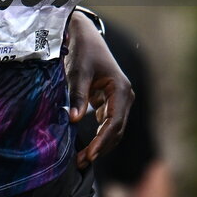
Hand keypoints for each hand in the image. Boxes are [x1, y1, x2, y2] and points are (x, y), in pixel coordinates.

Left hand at [65, 11, 134, 168]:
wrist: (84, 35)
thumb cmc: (83, 50)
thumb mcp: (79, 71)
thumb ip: (78, 95)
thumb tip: (72, 119)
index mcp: (121, 89)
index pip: (114, 122)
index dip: (102, 140)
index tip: (89, 154)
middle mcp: (124, 96)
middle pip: (116, 130)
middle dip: (100, 147)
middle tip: (81, 161)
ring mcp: (119, 99)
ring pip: (113, 129)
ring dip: (99, 144)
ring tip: (81, 158)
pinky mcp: (111, 101)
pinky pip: (107, 123)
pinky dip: (98, 135)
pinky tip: (85, 146)